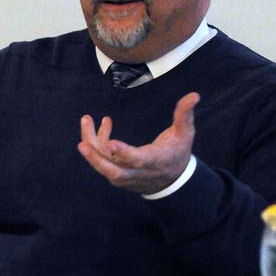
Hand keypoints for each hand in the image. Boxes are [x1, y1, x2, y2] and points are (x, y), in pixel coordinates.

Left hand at [77, 92, 199, 194]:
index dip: (124, 153)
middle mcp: (137, 172)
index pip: (138, 160)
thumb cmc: (177, 152)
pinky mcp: (117, 174)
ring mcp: (125, 176)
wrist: (171, 181)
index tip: (111, 143)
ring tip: (86, 120)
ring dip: (91, 145)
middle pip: (113, 171)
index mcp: (155, 161)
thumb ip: (184, 115)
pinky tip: (102, 124)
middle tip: (82, 145)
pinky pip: (103, 161)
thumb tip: (194, 95)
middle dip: (96, 159)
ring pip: (103, 165)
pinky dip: (97, 144)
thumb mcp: (184, 134)